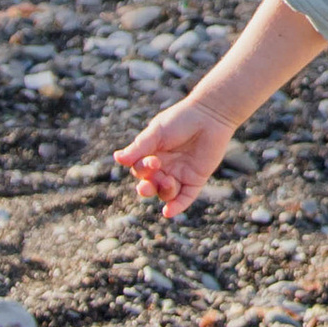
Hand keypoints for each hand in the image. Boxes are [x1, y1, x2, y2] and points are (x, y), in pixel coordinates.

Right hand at [114, 99, 236, 218]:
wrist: (210, 115)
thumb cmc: (181, 120)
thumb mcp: (157, 133)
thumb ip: (139, 148)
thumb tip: (117, 158)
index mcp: (151, 155)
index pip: (139, 170)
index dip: (143, 170)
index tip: (153, 160)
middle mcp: (164, 167)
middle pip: (150, 186)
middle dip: (147, 188)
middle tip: (149, 184)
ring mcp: (180, 175)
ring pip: (166, 193)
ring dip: (164, 191)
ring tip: (169, 181)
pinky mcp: (195, 180)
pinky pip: (184, 198)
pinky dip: (176, 207)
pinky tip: (168, 212)